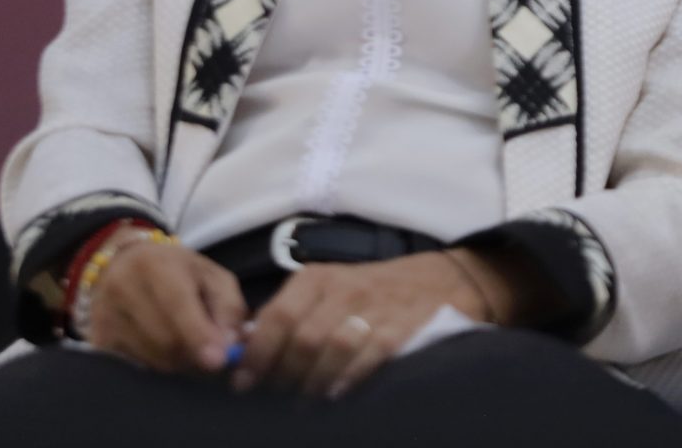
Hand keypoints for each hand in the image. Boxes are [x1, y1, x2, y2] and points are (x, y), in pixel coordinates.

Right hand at [83, 240, 245, 374]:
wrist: (121, 266)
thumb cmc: (177, 271)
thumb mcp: (211, 275)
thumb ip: (229, 307)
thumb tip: (231, 346)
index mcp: (155, 266)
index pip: (177, 306)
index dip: (198, 335)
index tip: (218, 360)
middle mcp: (123, 290)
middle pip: (165, 341)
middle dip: (196, 355)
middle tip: (214, 355)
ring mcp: (105, 319)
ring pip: (152, 359)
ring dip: (179, 363)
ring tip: (189, 348)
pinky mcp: (97, 343)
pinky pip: (136, 369)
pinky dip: (158, 367)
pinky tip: (164, 351)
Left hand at [233, 252, 493, 399]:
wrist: (441, 279)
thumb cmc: (371, 291)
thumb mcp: (327, 290)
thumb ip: (288, 314)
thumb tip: (240, 347)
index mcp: (317, 278)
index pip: (277, 316)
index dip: (256, 354)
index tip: (244, 384)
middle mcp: (346, 287)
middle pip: (304, 338)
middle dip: (285, 375)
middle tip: (278, 396)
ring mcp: (379, 304)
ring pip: (335, 346)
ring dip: (315, 381)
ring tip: (305, 401)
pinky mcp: (407, 322)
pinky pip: (374, 352)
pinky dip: (352, 375)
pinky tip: (338, 393)